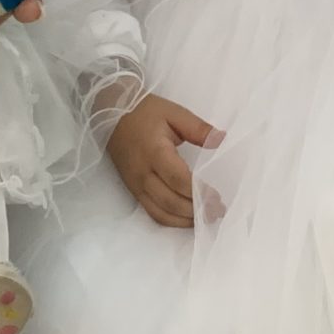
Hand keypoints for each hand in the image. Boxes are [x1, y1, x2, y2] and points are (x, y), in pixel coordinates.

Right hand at [106, 94, 219, 227]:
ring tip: (206, 218)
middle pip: (171, 201)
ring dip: (185, 220)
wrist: (111, 116)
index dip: (199, 192)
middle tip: (218, 212)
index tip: (217, 198)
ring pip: (161, 212)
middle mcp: (143, 173)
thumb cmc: (145, 112)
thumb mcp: (174, 113)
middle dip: (196, 210)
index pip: (178, 179)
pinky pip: (152, 212)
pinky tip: (187, 219)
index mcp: (155, 152)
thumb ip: (198, 128)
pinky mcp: (133, 190)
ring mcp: (136, 185)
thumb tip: (221, 139)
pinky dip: (171, 220)